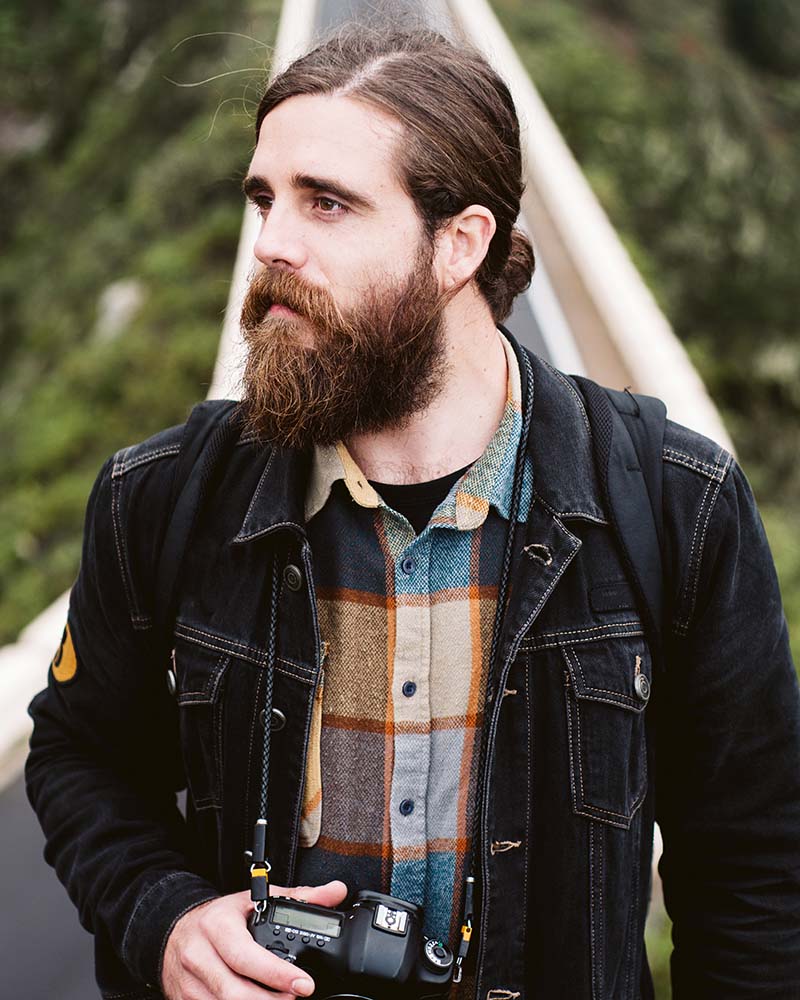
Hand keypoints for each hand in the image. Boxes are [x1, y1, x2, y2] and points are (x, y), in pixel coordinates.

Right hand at [162, 880, 347, 998]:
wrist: (174, 930)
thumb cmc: (219, 918)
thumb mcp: (253, 900)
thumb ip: (297, 896)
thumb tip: (335, 891)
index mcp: (217, 926)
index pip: (246, 955)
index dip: (276, 974)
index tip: (304, 984)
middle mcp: (199, 955)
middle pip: (235, 990)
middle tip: (297, 997)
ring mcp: (190, 983)